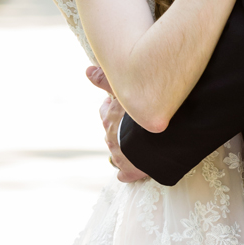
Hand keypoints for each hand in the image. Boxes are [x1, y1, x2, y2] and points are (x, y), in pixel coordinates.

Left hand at [87, 66, 151, 183]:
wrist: (156, 139)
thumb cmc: (140, 112)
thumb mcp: (123, 90)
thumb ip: (105, 80)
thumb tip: (86, 70)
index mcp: (109, 117)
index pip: (106, 110)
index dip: (115, 107)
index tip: (126, 104)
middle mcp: (110, 136)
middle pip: (111, 131)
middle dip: (120, 128)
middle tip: (135, 124)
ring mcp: (119, 155)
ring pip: (117, 151)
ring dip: (126, 147)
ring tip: (141, 143)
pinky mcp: (129, 171)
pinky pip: (125, 174)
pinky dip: (128, 172)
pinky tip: (135, 170)